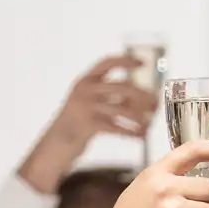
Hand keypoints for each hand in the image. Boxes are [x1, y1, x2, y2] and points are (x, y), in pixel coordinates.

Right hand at [18, 55, 159, 192]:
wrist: (53, 146)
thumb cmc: (75, 125)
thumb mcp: (88, 104)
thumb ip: (109, 97)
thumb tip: (140, 96)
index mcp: (84, 81)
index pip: (107, 63)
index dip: (125, 60)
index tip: (142, 63)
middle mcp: (84, 91)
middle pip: (122, 87)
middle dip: (143, 95)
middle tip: (154, 105)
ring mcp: (85, 107)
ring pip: (122, 109)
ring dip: (140, 118)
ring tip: (149, 125)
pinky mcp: (87, 125)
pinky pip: (117, 127)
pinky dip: (131, 132)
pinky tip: (140, 137)